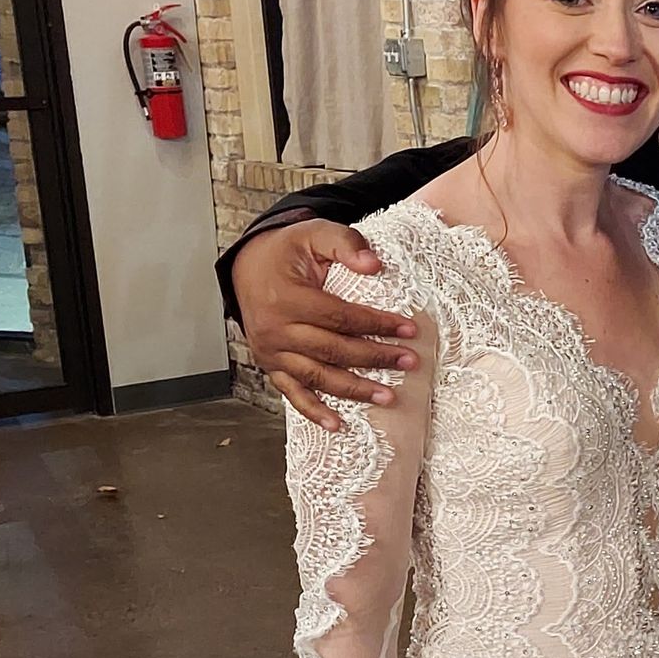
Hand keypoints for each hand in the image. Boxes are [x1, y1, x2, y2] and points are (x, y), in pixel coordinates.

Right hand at [233, 218, 418, 429]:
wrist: (248, 266)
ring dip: (353, 390)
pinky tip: (337, 424)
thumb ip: (345, 243)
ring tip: (388, 397)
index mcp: (287, 299)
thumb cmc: (287, 251)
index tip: (409, 329)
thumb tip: (375, 265)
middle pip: (333, 350)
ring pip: (317, 376)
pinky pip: (292, 393)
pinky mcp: (270, 365)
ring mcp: (271, 352)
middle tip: (409, 362)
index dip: (376, 325)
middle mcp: (275, 330)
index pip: (340, 317)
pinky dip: (313, 411)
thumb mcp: (314, 233)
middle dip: (375, 358)